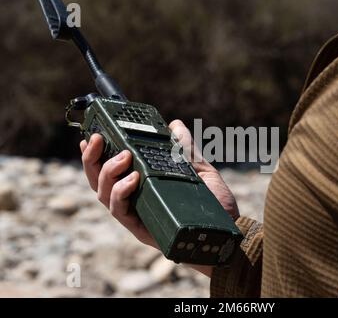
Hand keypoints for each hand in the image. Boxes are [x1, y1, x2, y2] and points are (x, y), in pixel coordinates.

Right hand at [80, 120, 239, 274]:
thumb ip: (185, 148)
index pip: (111, 168)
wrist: (228, 230)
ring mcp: (135, 214)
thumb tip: (175, 125)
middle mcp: (133, 199)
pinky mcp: (140, 228)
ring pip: (103, 194)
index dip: (96, 154)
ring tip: (125, 157)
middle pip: (98, 179)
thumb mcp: (199, 169)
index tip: (92, 135)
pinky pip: (120, 211)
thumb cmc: (213, 202)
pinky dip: (121, 193)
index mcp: (142, 183)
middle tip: (99, 139)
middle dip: (92, 158)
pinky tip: (134, 179)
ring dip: (108, 172)